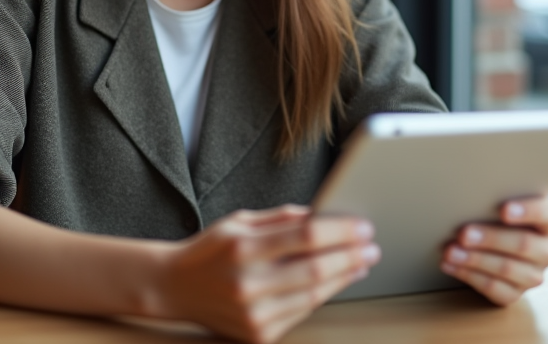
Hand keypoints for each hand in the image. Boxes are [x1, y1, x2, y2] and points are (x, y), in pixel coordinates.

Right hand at [155, 205, 378, 343]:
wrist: (174, 288)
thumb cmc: (210, 249)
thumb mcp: (240, 221)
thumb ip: (283, 218)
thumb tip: (325, 215)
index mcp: (243, 246)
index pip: (305, 236)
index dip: (341, 230)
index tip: (363, 226)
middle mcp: (247, 283)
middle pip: (316, 269)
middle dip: (351, 255)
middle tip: (372, 245)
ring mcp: (253, 313)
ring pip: (314, 296)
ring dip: (345, 277)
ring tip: (362, 262)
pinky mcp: (257, 334)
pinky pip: (301, 313)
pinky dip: (324, 296)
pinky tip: (337, 281)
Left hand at [439, 197, 547, 305]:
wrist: (498, 242)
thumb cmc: (500, 215)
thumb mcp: (505, 201)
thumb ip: (499, 197)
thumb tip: (471, 195)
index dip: (529, 211)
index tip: (504, 210)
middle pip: (523, 244)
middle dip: (491, 238)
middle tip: (463, 233)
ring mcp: (534, 274)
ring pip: (507, 269)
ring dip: (475, 260)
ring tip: (450, 251)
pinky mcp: (516, 293)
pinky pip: (495, 288)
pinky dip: (469, 276)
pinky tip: (451, 266)